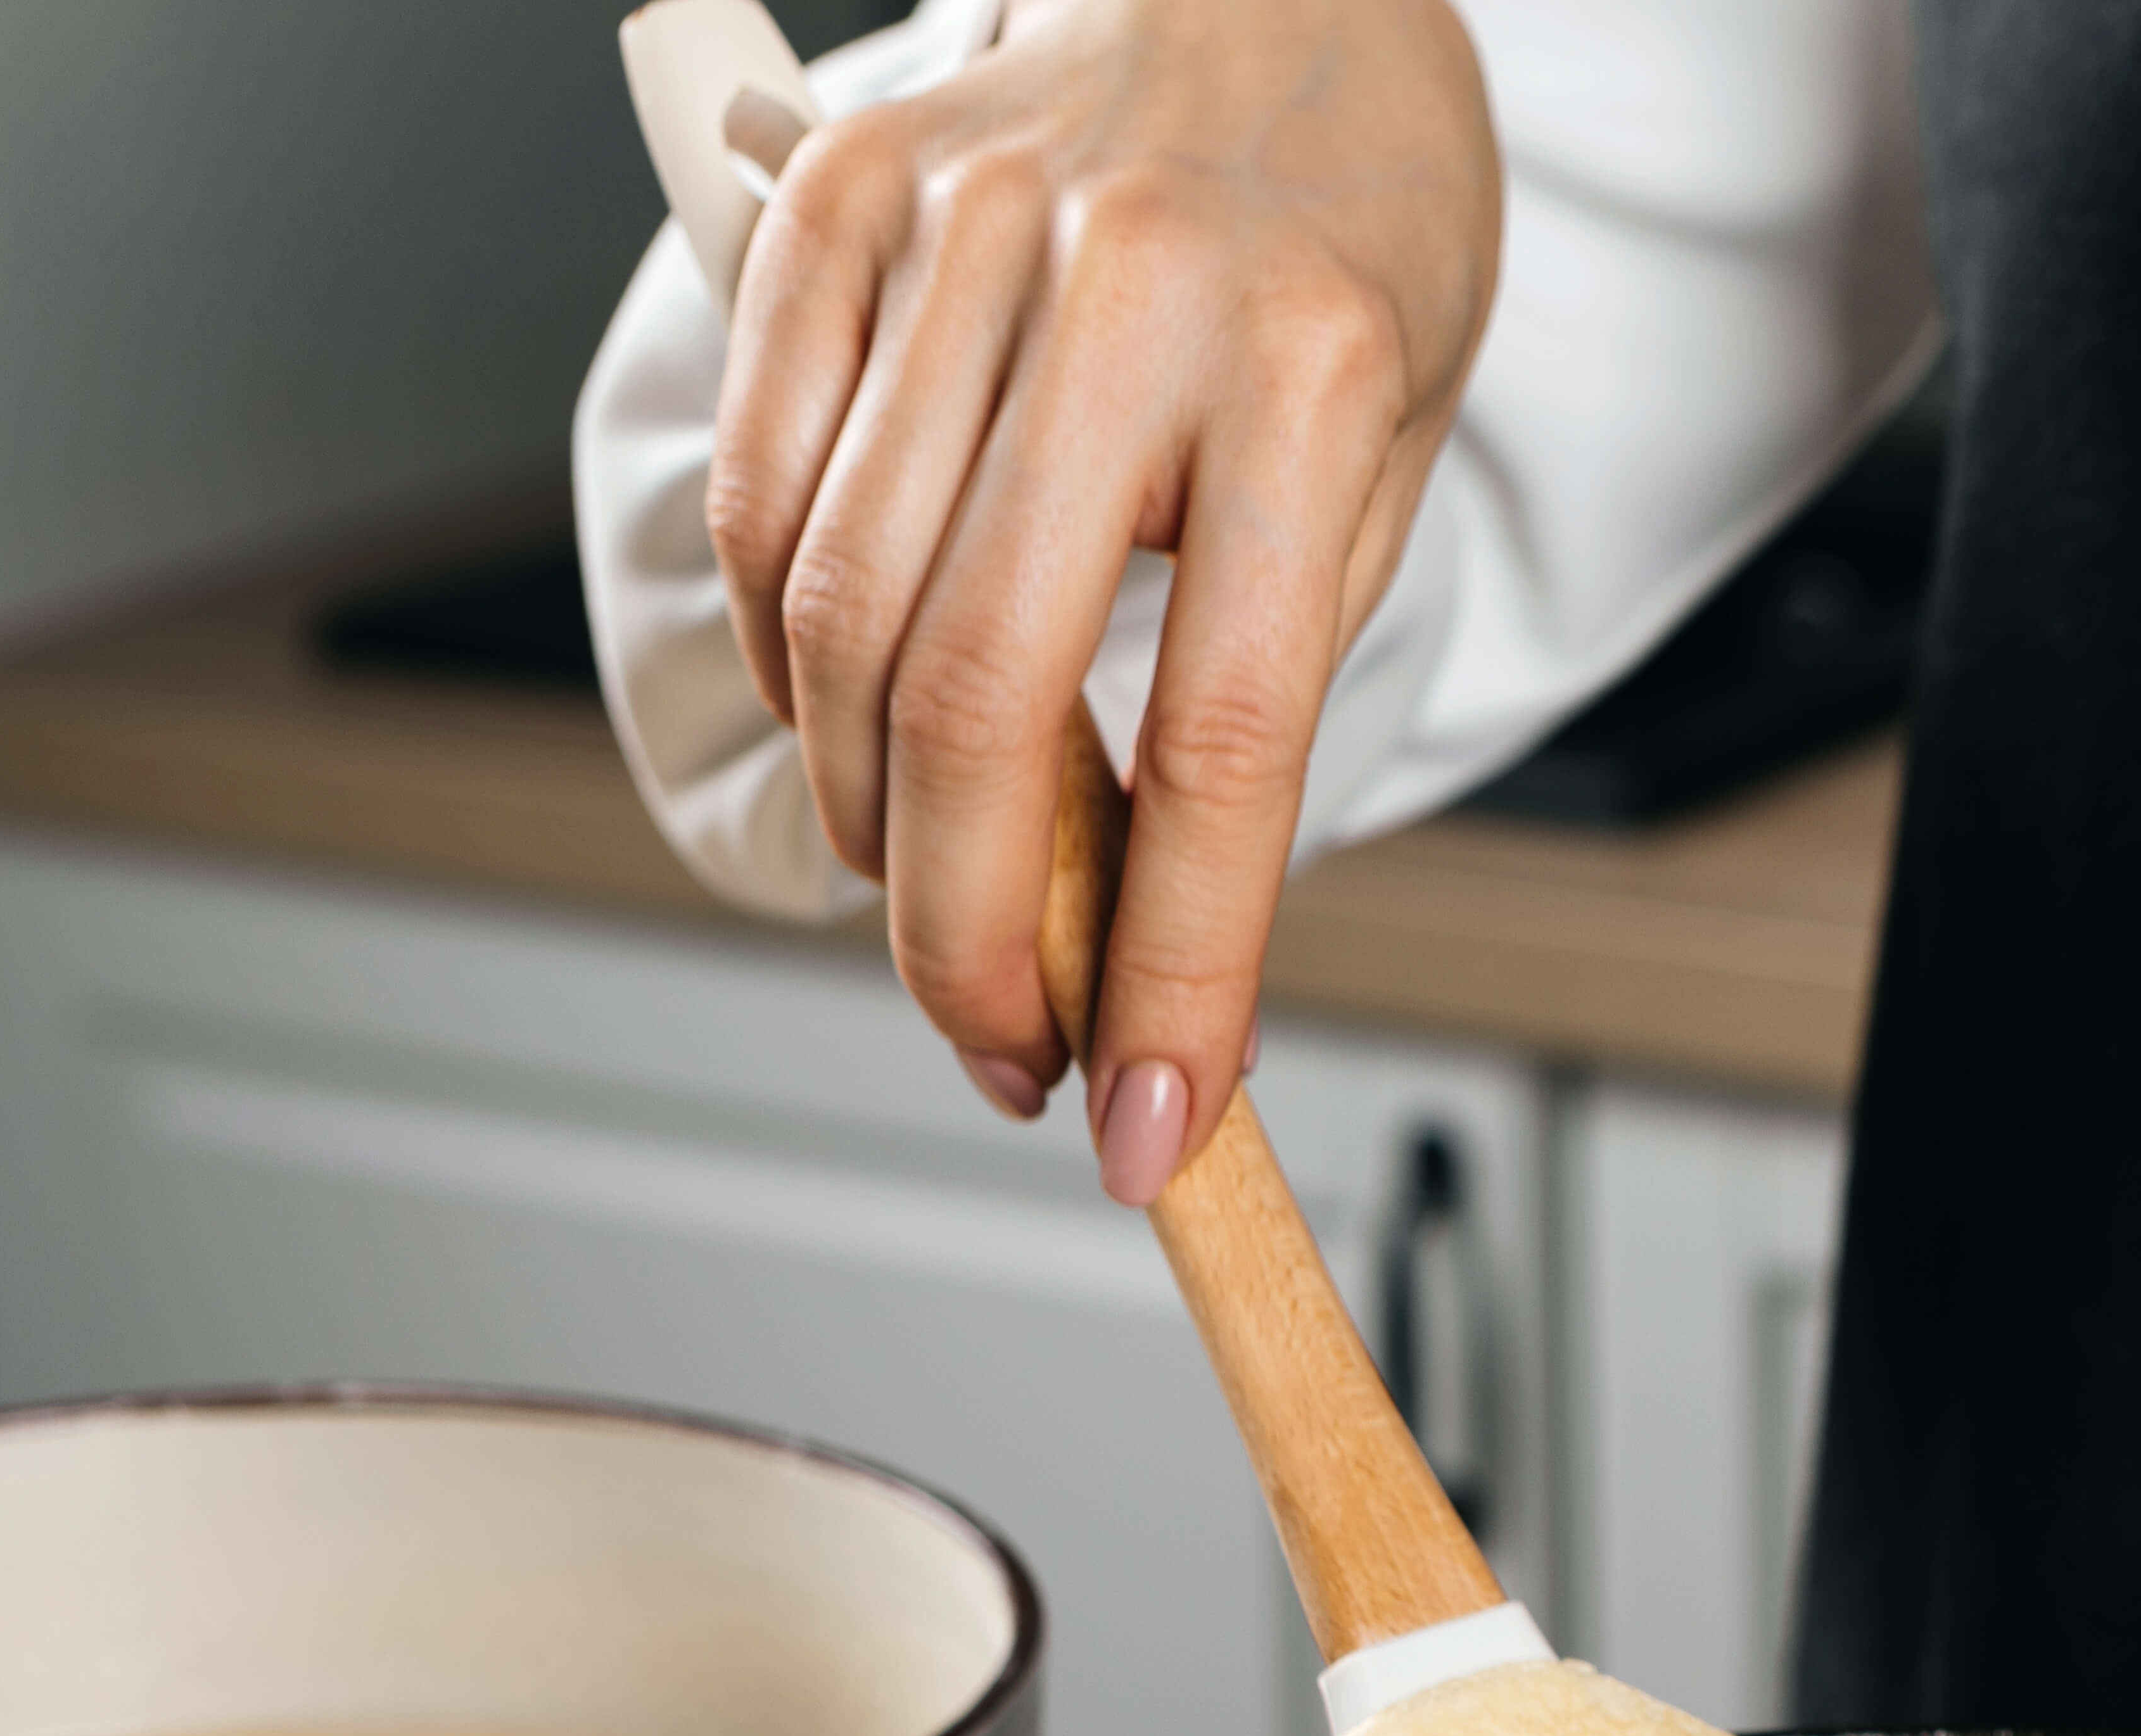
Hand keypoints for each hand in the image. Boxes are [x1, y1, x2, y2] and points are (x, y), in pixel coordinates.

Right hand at [707, 0, 1496, 1200]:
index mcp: (1313, 376)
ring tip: (941, 907)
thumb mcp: (1375, 473)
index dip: (1184, 971)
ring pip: (842, 617)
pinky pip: (765, 494)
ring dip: (876, 823)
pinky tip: (859, 736)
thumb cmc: (1341, 253)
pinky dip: (789, 661)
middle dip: (975, 936)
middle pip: (981, 696)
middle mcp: (1129, 293)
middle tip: (1010, 1050)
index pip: (1225, 743)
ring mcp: (964, 233)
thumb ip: (1252, 676)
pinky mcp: (840, 202)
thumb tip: (1130, 932)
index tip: (1150, 1129)